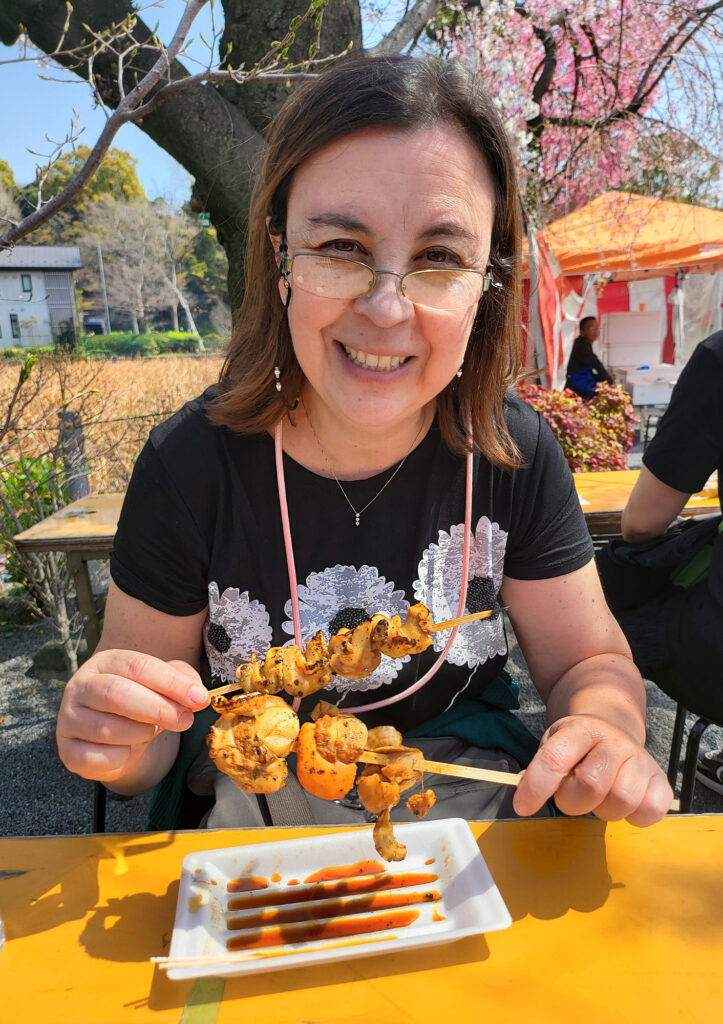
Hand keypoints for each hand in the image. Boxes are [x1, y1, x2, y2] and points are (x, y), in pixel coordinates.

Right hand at [56, 650, 209, 784]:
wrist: (118, 736)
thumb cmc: (142, 702)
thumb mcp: (164, 683)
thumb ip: (182, 681)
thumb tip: (198, 695)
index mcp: (105, 662)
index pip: (137, 666)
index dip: (170, 682)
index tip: (198, 697)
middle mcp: (80, 687)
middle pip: (116, 694)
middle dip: (158, 709)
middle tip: (184, 720)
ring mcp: (69, 719)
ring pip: (107, 728)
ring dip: (141, 734)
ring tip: (150, 732)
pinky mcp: (68, 751)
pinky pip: (97, 758)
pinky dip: (122, 758)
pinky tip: (129, 750)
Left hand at [513, 715, 672, 825]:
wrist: (612, 724)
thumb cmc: (577, 744)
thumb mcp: (554, 744)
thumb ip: (541, 767)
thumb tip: (525, 795)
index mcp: (580, 730)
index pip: (554, 760)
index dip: (536, 787)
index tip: (523, 807)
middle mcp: (613, 741)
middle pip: (591, 785)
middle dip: (572, 802)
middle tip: (571, 797)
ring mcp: (640, 759)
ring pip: (621, 800)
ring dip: (603, 811)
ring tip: (598, 799)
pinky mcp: (661, 779)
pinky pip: (650, 811)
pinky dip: (635, 817)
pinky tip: (623, 805)